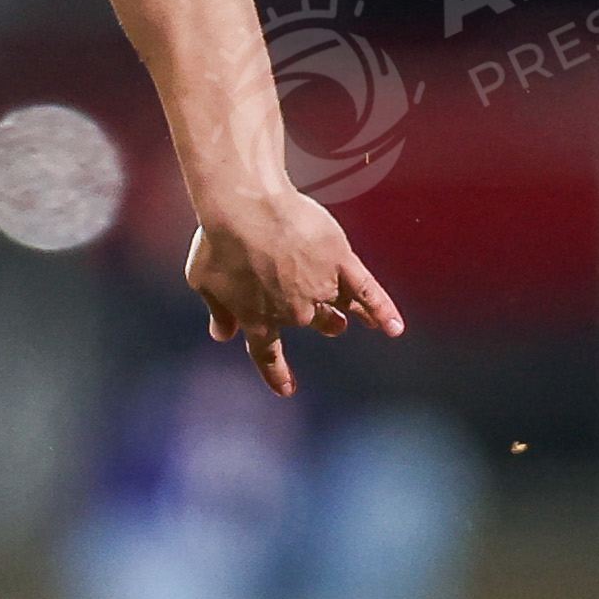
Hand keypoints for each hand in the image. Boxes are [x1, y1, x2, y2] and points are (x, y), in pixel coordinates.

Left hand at [183, 187, 405, 397]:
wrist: (245, 208)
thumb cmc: (218, 241)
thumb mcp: (202, 280)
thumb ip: (217, 310)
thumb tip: (221, 335)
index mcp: (257, 319)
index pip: (267, 354)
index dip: (277, 373)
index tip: (286, 390)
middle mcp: (293, 312)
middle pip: (312, 322)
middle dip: (324, 324)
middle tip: (333, 325)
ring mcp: (319, 289)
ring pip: (341, 307)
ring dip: (351, 316)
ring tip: (362, 322)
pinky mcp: (340, 264)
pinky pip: (367, 292)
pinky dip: (383, 310)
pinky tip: (395, 327)